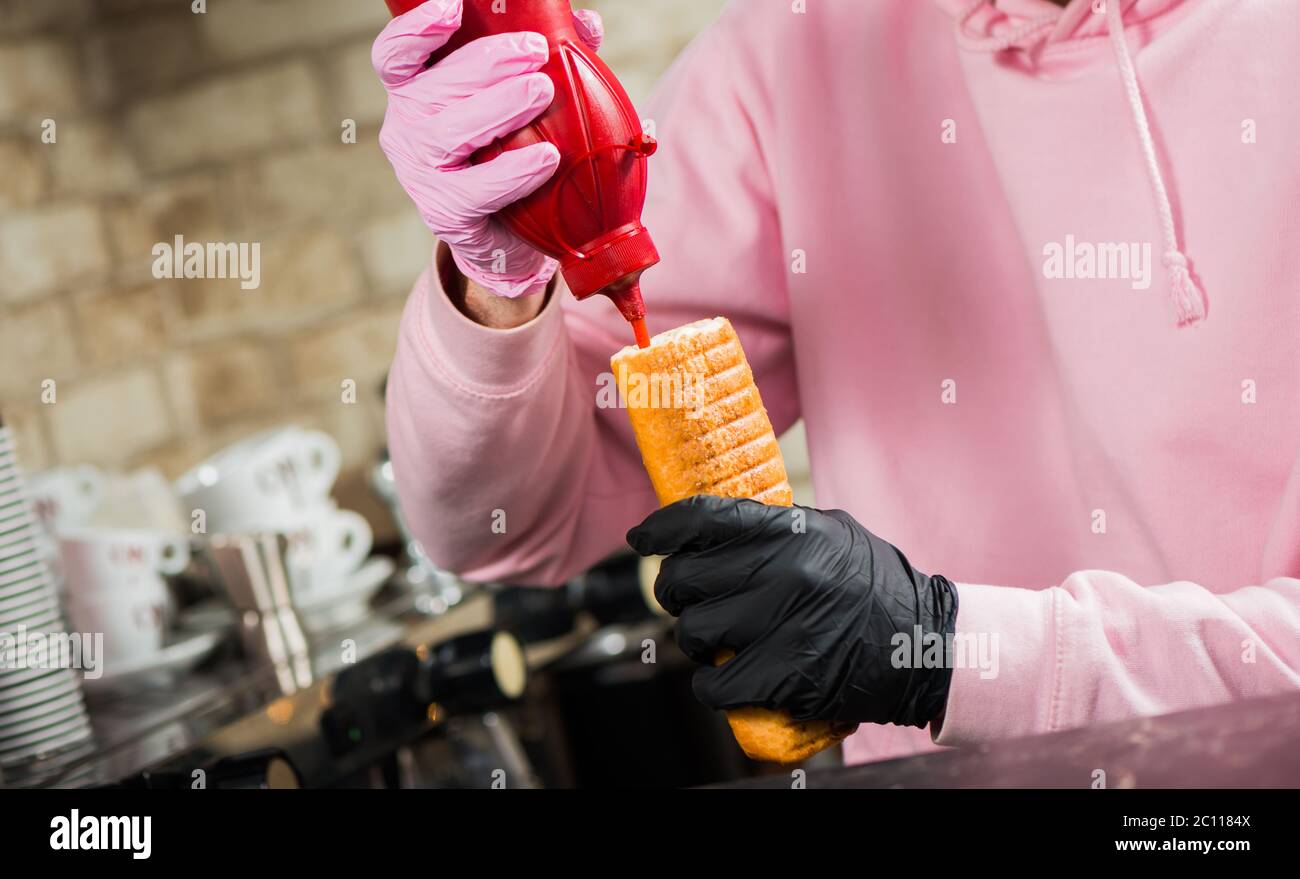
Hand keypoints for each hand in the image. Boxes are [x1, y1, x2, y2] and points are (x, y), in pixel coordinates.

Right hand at [372, 0, 603, 298]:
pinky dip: (513, 171)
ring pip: (449, 133)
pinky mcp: (446, 214)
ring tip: (542, 91)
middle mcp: (408, 129)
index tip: (450, 8)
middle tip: (534, 50)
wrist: (507, 238)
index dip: (415, 30)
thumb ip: (546, 62)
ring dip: (499, 107)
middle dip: (485, 62)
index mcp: (417, 93)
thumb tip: (587, 26)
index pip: (395, 57)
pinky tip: (547, 156)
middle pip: (431, 88)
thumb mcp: (521, 102)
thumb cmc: (508, 155)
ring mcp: (422, 174)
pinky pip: (476, 189)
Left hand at [627, 496, 958, 727]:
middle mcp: (782, 571)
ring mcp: (781, 624)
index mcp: (790, 529)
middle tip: (692, 601)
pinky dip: (711, 685)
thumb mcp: (831, 534)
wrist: (927, 645)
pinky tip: (724, 678)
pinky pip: (713, 683)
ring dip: (693, 639)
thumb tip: (711, 527)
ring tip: (714, 640)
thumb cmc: (874, 586)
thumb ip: (776, 528)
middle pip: (683, 578)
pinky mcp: (784, 675)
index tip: (639, 540)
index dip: (660, 528)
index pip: (701, 518)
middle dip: (676, 592)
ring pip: (691, 630)